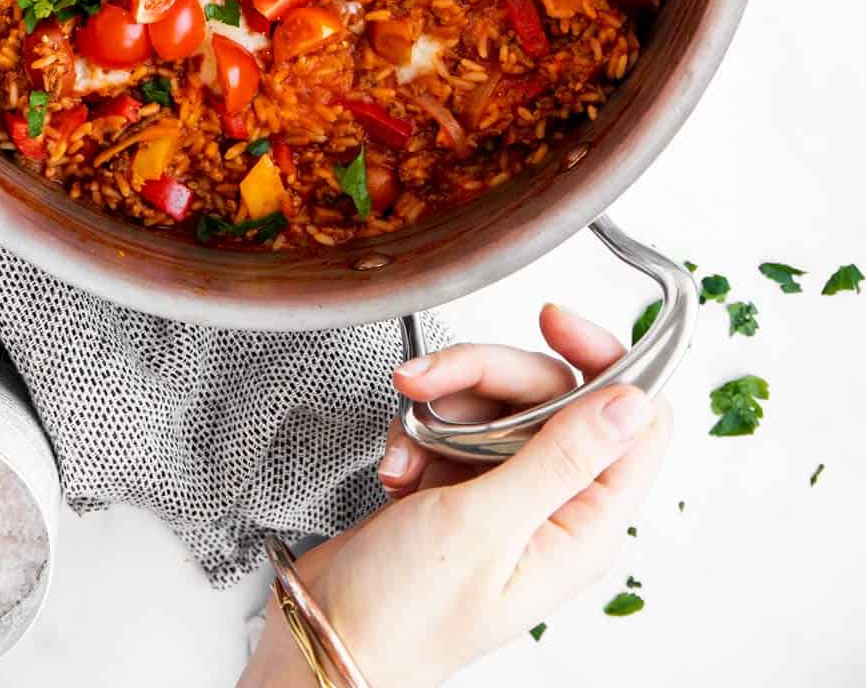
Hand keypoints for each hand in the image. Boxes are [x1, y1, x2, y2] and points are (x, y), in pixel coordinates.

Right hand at [242, 305, 670, 687]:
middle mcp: (555, 506)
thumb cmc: (405, 615)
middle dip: (486, 376)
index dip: (603, 361)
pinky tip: (396, 467)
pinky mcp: (461, 487)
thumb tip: (635, 400)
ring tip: (406, 439)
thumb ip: (563, 455)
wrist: (327, 642)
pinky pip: (453, 425)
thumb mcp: (486, 525)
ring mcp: (506, 495)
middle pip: (551, 394)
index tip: (552, 321)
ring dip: (443, 408)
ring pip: (497, 403)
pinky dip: (418, 434)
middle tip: (429, 381)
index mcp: (585, 527)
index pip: (634, 421)